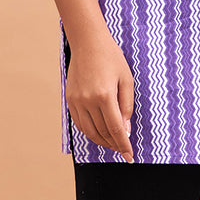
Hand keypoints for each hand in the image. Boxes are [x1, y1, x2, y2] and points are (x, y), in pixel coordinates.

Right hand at [65, 31, 134, 162]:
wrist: (88, 42)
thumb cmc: (111, 58)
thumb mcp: (127, 80)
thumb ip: (127, 106)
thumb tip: (125, 130)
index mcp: (105, 95)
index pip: (116, 129)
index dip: (124, 145)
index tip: (130, 156)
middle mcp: (88, 100)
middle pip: (102, 132)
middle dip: (114, 144)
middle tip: (124, 150)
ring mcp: (77, 101)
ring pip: (89, 131)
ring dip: (102, 141)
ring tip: (113, 144)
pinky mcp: (70, 99)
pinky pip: (79, 123)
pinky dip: (89, 132)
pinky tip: (99, 134)